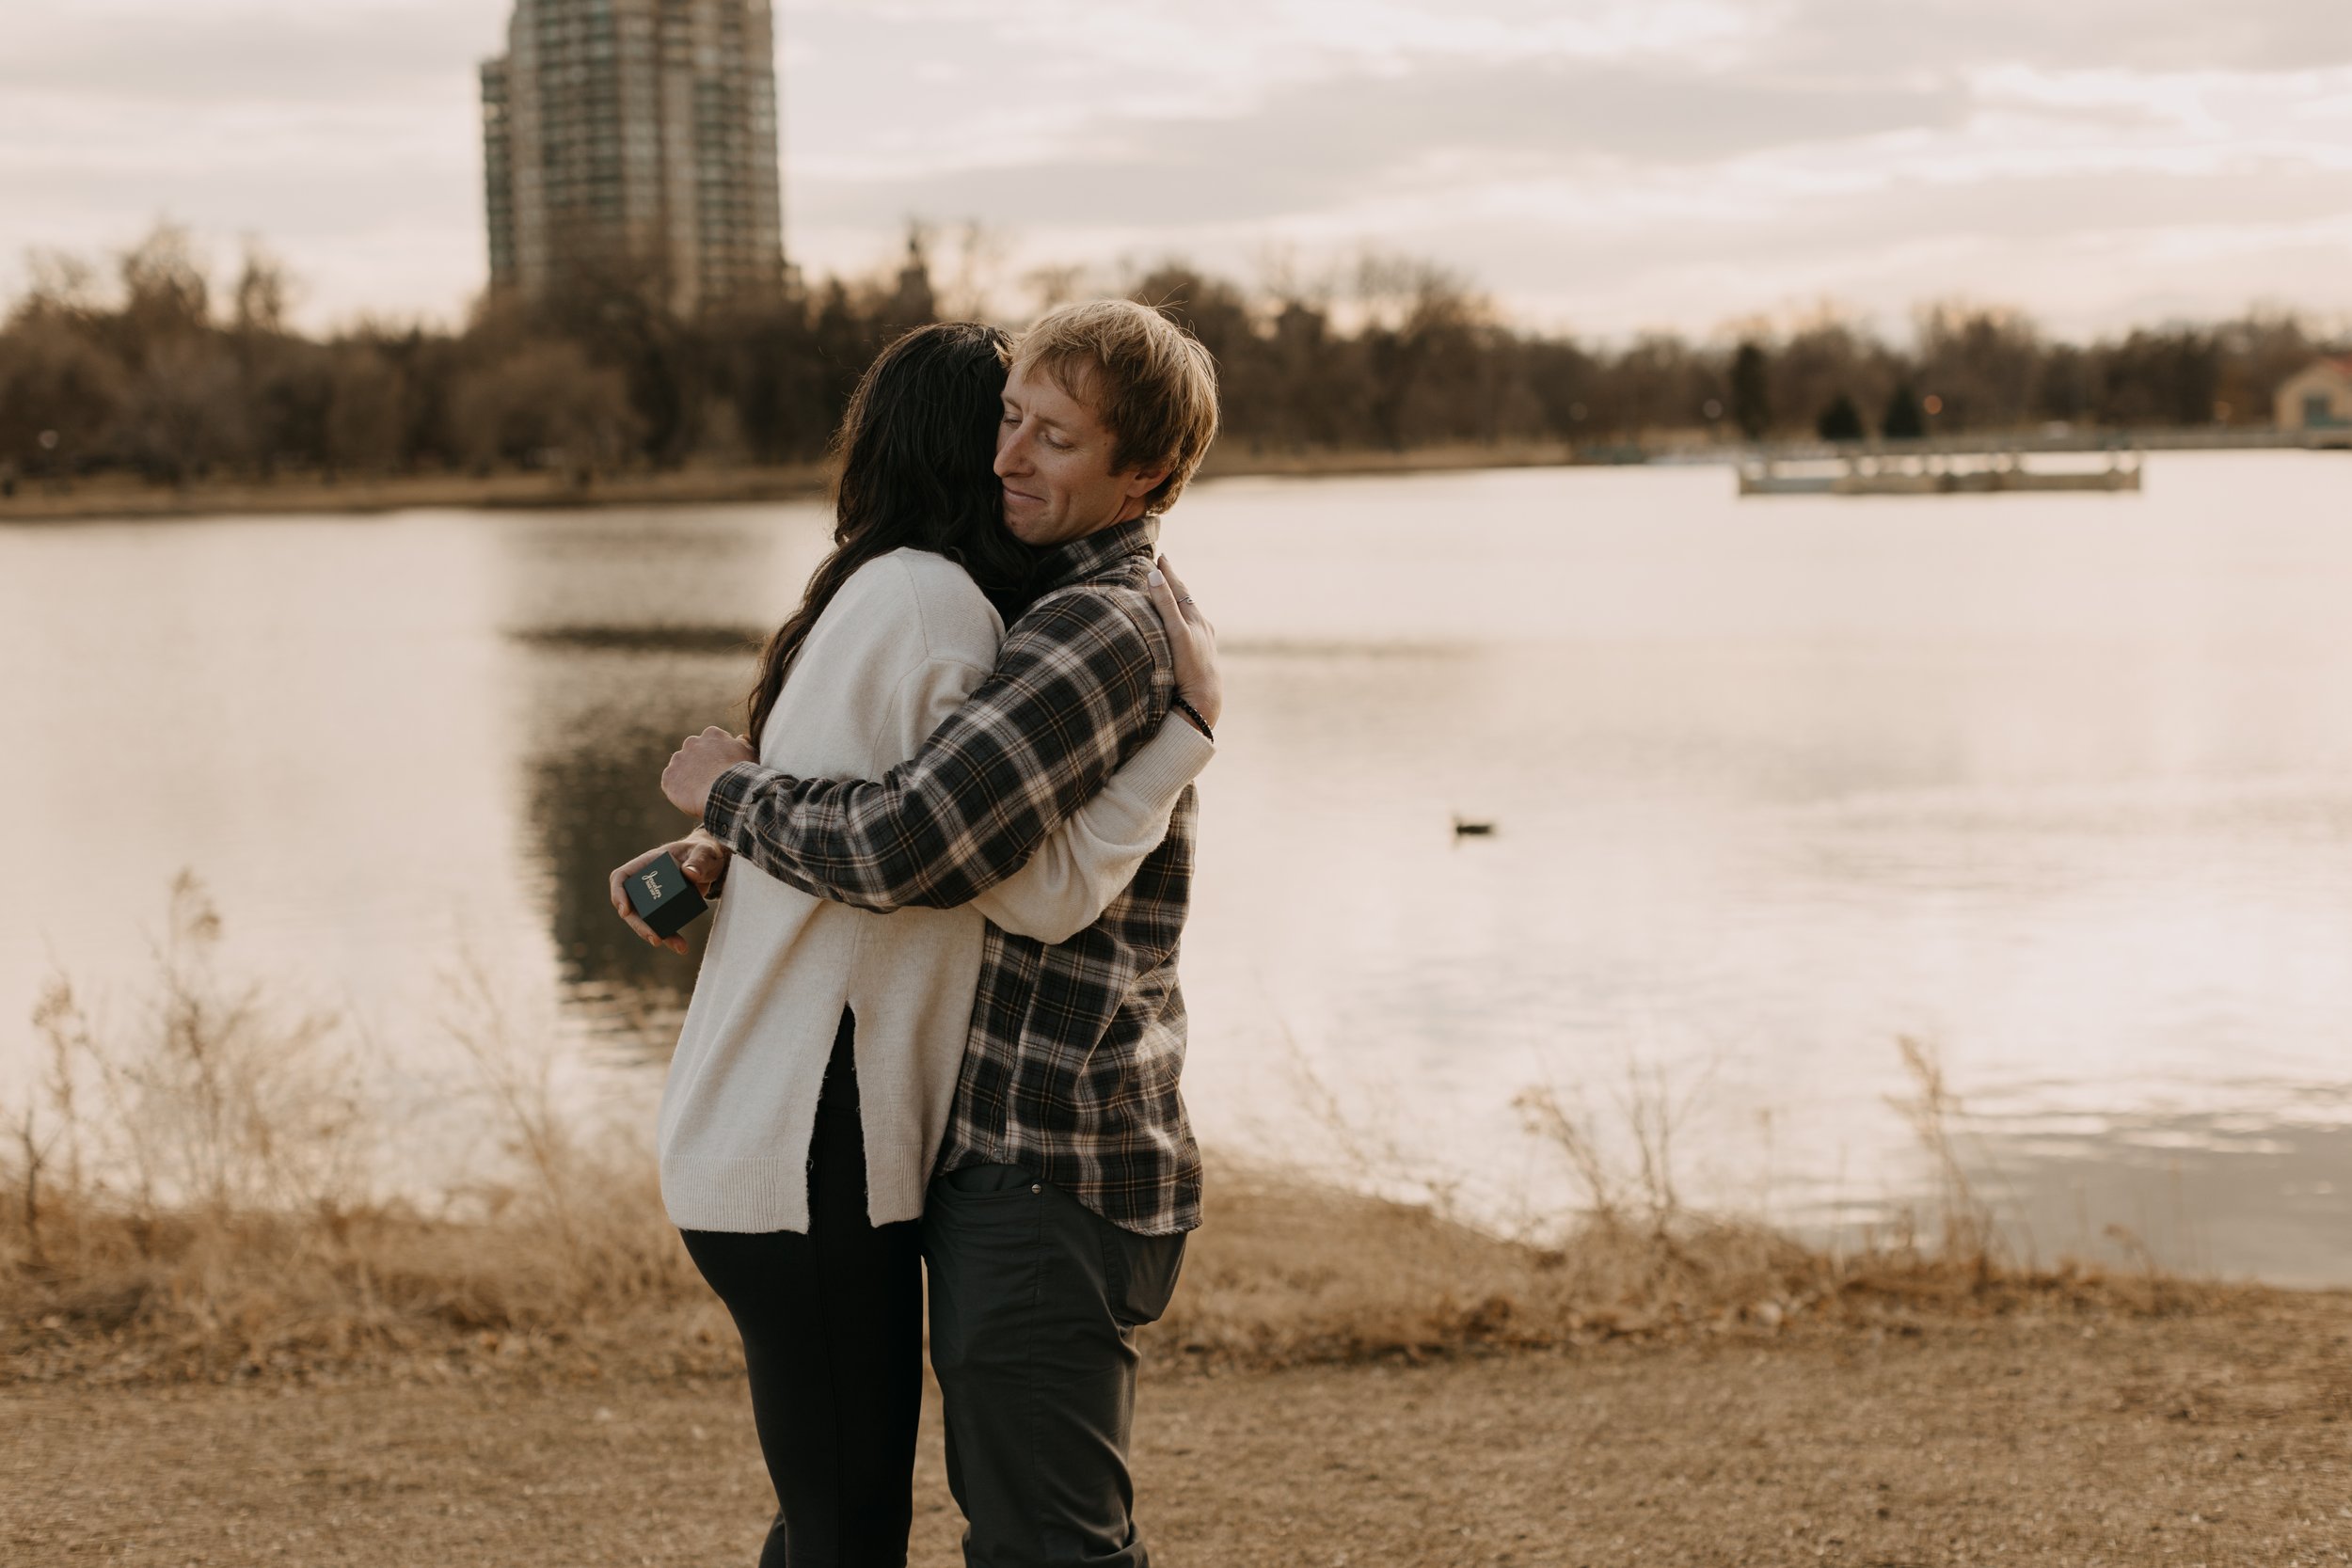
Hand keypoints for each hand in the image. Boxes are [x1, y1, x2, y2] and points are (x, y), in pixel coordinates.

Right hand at [608, 835, 730, 954]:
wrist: (711, 864)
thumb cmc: (702, 852)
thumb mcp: (704, 852)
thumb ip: (699, 860)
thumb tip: (689, 873)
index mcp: (647, 863)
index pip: (621, 877)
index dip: (618, 894)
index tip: (625, 911)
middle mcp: (645, 882)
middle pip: (633, 906)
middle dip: (641, 925)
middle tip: (655, 938)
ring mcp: (654, 898)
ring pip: (646, 920)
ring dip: (658, 935)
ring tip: (678, 946)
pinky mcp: (665, 910)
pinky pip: (662, 926)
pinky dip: (670, 937)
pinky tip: (681, 947)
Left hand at [662, 727, 755, 816]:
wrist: (726, 793)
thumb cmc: (742, 774)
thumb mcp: (749, 753)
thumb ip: (742, 743)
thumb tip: (739, 738)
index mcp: (712, 734)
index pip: (711, 742)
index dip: (717, 756)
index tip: (722, 768)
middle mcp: (692, 742)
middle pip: (693, 752)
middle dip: (699, 763)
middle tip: (710, 780)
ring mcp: (678, 759)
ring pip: (681, 767)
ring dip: (688, 776)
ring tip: (701, 791)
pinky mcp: (668, 777)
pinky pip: (671, 783)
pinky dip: (678, 790)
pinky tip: (691, 797)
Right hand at [1146, 554, 1220, 730]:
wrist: (1204, 700)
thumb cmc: (1189, 666)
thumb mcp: (1175, 632)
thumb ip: (1165, 604)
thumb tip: (1155, 574)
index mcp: (1195, 619)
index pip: (1179, 589)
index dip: (1168, 573)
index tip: (1160, 556)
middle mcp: (1202, 629)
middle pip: (1186, 601)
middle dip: (1174, 585)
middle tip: (1164, 569)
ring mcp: (1203, 644)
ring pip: (1189, 617)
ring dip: (1178, 604)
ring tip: (1171, 595)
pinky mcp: (1200, 659)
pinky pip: (1190, 633)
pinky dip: (1182, 623)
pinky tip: (1182, 630)